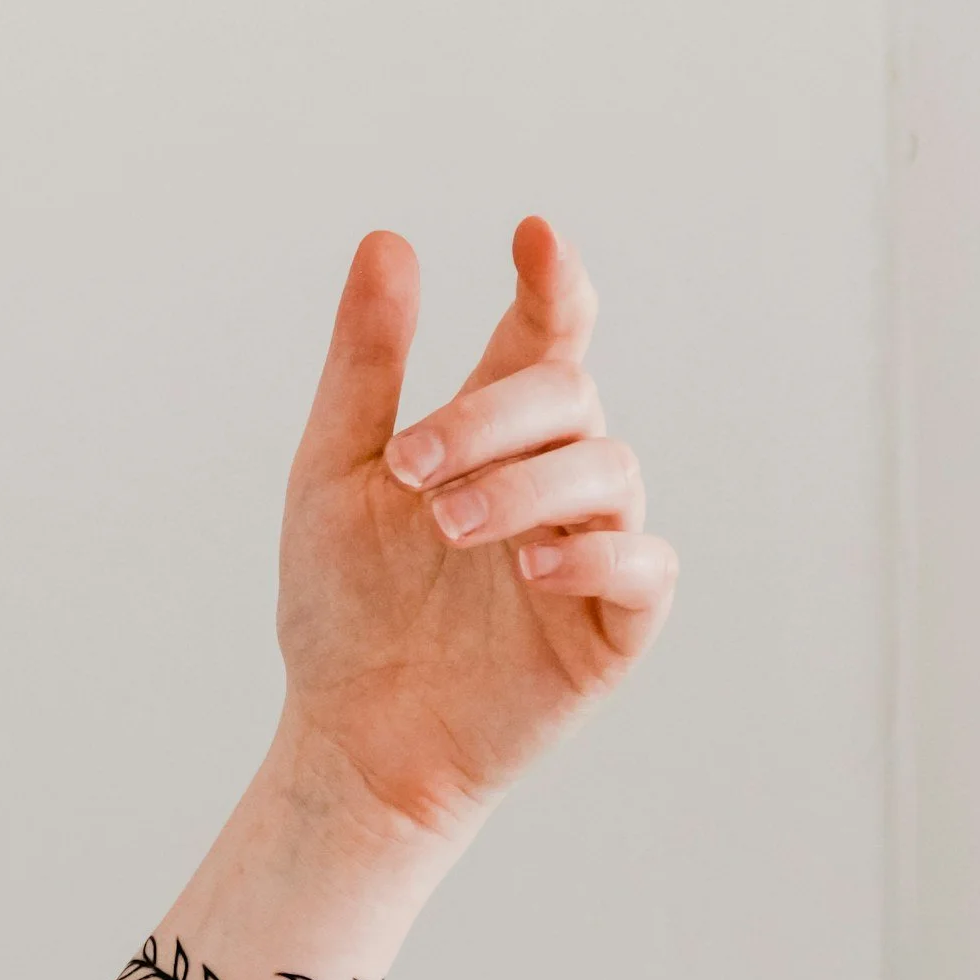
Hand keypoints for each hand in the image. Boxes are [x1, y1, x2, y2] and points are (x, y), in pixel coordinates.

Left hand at [274, 217, 677, 845]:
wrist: (351, 742)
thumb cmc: (343, 612)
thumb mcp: (334, 476)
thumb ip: (366, 367)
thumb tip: (388, 241)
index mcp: (494, 436)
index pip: (550, 334)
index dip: (554, 281)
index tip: (531, 237)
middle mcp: (553, 482)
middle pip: (571, 396)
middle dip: (494, 416)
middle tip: (409, 469)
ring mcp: (590, 554)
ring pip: (612, 472)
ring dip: (529, 484)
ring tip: (448, 527)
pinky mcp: (612, 632)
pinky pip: (645, 569)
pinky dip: (596, 556)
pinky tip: (528, 568)